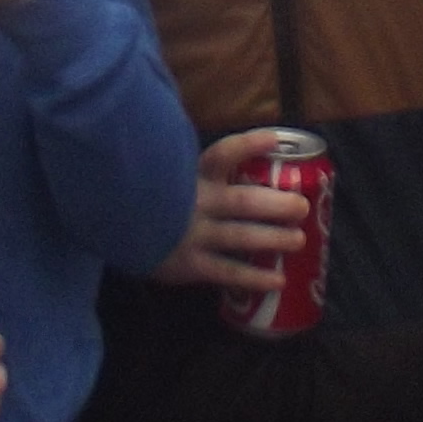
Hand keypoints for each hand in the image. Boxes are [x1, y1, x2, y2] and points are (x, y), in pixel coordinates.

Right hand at [151, 129, 311, 295]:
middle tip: (302, 207)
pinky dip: (254, 278)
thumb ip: (202, 161)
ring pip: (241, 236)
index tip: (276, 140)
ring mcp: (192, 235)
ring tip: (298, 240)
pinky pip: (227, 272)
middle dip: (277, 204)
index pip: (222, 154)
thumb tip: (244, 142)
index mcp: (193, 175)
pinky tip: (277, 281)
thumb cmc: (157, 199)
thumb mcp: (172, 172)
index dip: (249, 145)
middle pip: (244, 201)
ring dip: (273, 239)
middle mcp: (196, 202)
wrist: (119, 229)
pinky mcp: (189, 265)